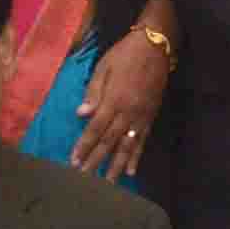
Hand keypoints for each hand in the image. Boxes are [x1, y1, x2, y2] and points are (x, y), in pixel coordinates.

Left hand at [73, 34, 171, 180]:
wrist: (155, 46)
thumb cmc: (124, 54)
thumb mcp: (103, 67)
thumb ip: (93, 92)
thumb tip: (81, 114)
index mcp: (113, 100)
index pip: (95, 128)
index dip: (84, 146)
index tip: (74, 161)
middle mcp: (128, 112)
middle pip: (109, 141)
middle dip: (96, 160)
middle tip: (85, 178)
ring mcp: (141, 116)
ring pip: (127, 145)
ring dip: (117, 165)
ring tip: (108, 182)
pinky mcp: (151, 117)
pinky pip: (143, 140)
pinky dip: (137, 156)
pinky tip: (132, 170)